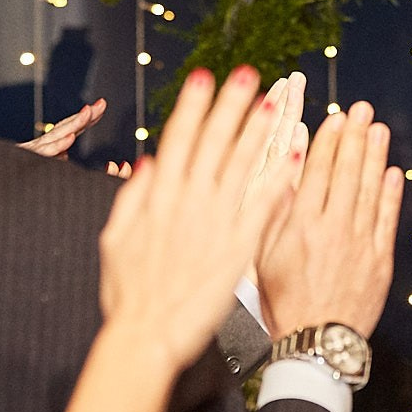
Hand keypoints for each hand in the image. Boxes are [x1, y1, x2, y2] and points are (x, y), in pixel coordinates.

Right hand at [19, 99, 107, 158]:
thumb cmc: (12, 172)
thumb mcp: (37, 166)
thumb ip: (52, 159)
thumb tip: (65, 155)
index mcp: (47, 145)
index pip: (70, 128)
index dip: (86, 118)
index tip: (101, 106)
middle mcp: (41, 144)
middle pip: (66, 127)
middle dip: (85, 116)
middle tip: (101, 104)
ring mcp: (34, 149)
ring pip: (57, 135)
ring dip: (74, 124)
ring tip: (88, 113)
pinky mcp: (27, 157)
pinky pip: (45, 152)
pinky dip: (58, 145)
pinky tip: (71, 138)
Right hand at [98, 68, 298, 369]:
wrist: (145, 338)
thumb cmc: (129, 295)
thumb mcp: (117, 240)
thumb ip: (132, 199)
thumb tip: (147, 163)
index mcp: (158, 198)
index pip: (179, 141)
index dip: (194, 108)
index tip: (205, 78)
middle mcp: (188, 203)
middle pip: (214, 144)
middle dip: (232, 106)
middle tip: (250, 74)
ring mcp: (214, 224)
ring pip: (242, 168)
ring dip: (260, 133)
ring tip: (278, 103)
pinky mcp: (238, 248)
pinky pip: (264, 206)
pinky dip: (279, 179)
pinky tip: (295, 157)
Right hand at [255, 100, 401, 338]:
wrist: (318, 343)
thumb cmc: (284, 305)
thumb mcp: (263, 259)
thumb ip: (274, 216)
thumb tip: (286, 179)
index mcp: (301, 226)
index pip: (317, 172)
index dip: (328, 141)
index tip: (335, 118)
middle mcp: (333, 228)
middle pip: (347, 172)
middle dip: (355, 137)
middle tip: (362, 110)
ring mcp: (361, 242)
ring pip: (370, 190)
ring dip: (375, 157)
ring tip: (379, 129)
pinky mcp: (380, 260)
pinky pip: (387, 219)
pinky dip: (390, 194)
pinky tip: (392, 173)